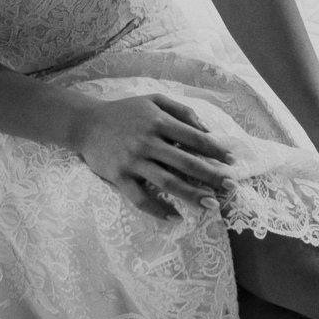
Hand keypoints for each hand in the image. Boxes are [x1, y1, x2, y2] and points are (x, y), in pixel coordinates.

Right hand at [72, 94, 236, 218]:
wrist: (86, 123)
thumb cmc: (125, 112)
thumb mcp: (154, 101)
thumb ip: (182, 111)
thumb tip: (208, 131)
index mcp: (159, 121)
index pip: (195, 138)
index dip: (216, 150)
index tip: (232, 162)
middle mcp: (147, 141)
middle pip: (187, 163)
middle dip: (212, 176)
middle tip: (231, 187)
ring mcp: (133, 161)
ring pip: (168, 183)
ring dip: (192, 195)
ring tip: (211, 204)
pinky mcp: (118, 177)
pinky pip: (140, 199)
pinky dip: (158, 210)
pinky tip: (175, 217)